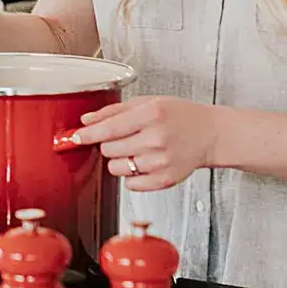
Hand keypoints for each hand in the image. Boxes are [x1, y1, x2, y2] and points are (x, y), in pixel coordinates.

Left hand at [71, 96, 220, 190]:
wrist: (211, 134)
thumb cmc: (181, 115)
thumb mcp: (149, 102)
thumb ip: (114, 110)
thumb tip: (86, 120)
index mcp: (151, 115)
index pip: (108, 128)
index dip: (87, 134)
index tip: (75, 137)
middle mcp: (156, 139)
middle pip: (108, 149)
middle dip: (108, 144)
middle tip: (123, 137)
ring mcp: (161, 162)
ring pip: (116, 168)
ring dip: (120, 160)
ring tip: (137, 150)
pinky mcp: (165, 180)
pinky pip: (130, 184)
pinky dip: (132, 176)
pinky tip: (145, 163)